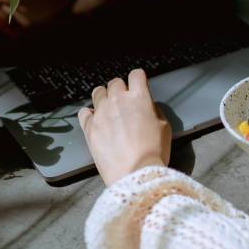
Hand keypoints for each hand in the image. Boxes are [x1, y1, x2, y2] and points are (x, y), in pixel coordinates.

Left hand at [78, 69, 171, 185]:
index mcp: (139, 98)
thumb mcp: (165, 127)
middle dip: (121, 89)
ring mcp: (101, 113)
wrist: (135, 173)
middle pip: (115, 82)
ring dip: (104, 97)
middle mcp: (118, 100)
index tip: (138, 84)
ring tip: (109, 109)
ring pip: (98, 92)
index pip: (136, 75)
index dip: (138, 79)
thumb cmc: (153, 152)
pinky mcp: (89, 127)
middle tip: (124, 101)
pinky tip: (96, 120)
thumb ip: (154, 110)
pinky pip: (84, 111)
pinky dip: (90, 113)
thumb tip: (147, 106)